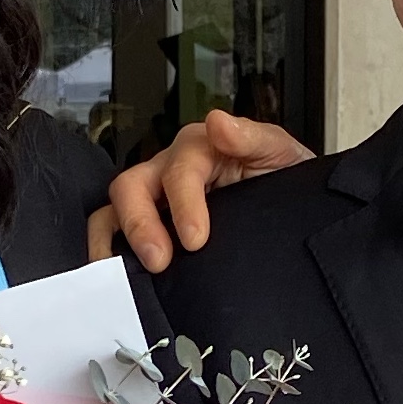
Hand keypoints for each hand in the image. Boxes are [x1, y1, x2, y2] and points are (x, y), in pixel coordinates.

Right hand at [97, 106, 315, 272]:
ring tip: (124, 275)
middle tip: (159, 261)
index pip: (178, 170)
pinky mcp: (149, 228)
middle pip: (131, 186)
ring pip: (114, 210)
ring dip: (114, 241)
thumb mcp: (279, 153)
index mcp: (199, 149)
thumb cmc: (281, 179)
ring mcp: (154, 200)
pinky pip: (114, 235)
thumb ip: (253, 137)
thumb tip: (220, 123)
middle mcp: (169, 171)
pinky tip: (120, 280)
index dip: (183, 204)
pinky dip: (110, 254)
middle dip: (139, 224)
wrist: (293, 213)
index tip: (196, 239)